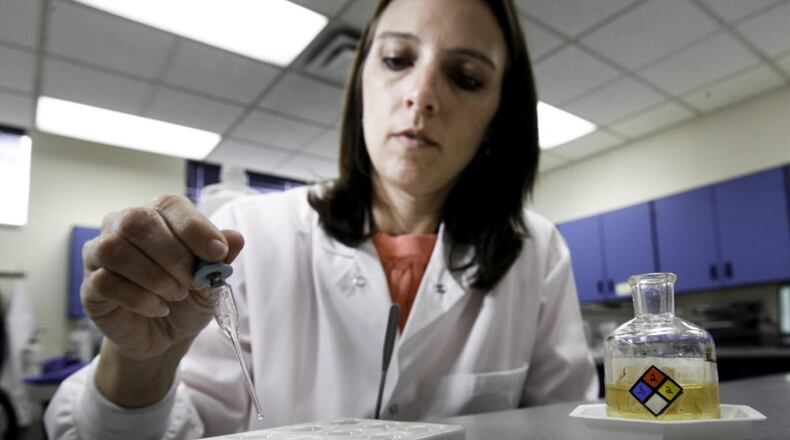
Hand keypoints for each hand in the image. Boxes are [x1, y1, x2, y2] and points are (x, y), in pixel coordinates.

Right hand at [82, 194, 243, 361]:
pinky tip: (158, 308)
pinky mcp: (90, 285)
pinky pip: (105, 281)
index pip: (170, 205)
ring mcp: (100, 253)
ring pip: (115, 249)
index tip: (218, 253)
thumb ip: (222, 257)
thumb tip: (235, 238)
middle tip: (192, 282)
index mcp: (157, 214)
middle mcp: (122, 225)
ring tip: (175, 295)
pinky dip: (138, 298)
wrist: (164, 335)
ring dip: (154, 276)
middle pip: (138, 222)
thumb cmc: (187, 297)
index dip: (195, 228)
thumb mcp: (212, 279)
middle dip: (173, 255)